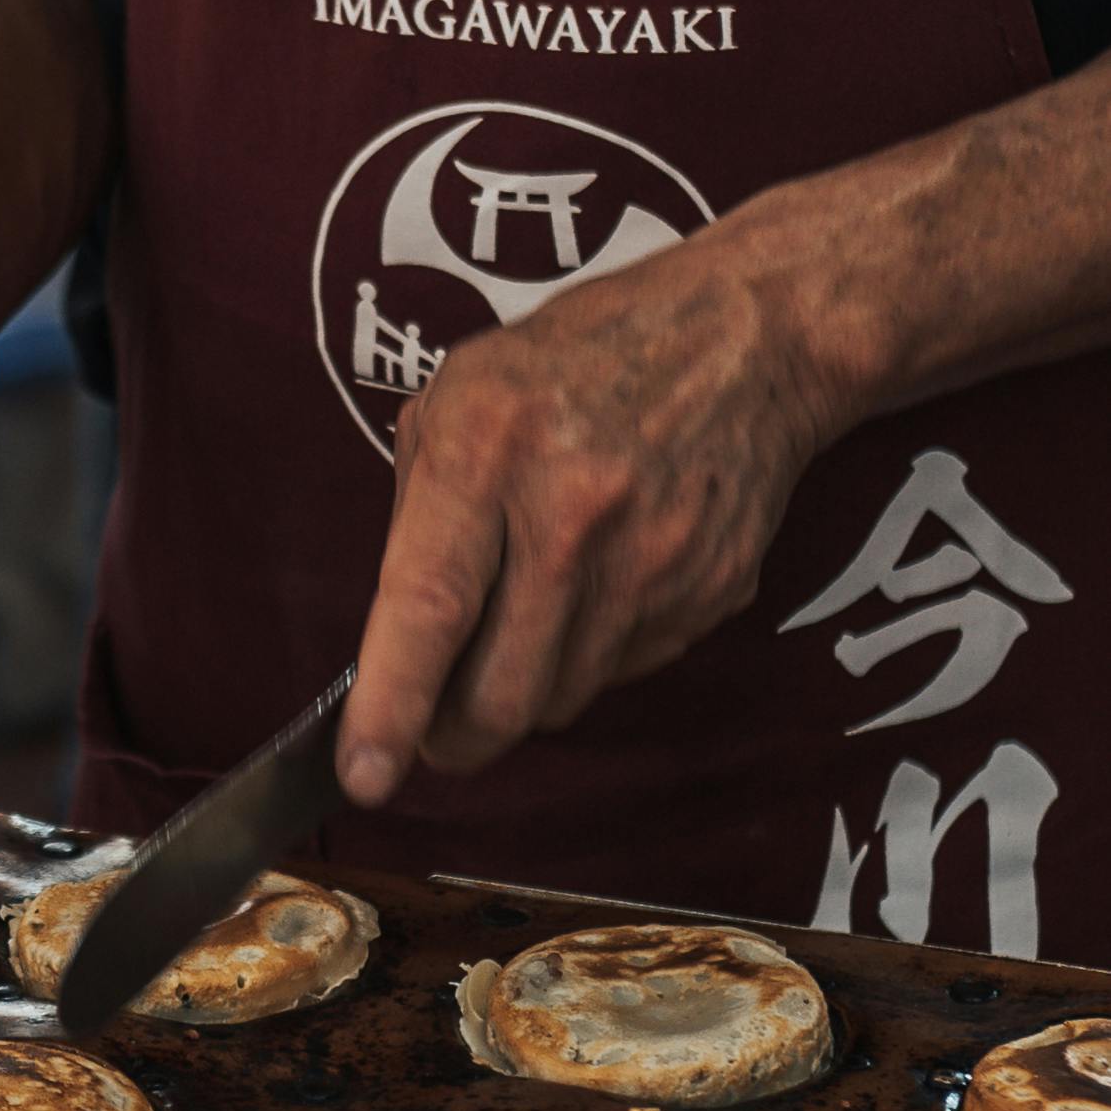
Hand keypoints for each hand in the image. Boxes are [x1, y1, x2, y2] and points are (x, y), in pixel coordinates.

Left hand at [335, 204, 843, 804]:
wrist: (748, 336)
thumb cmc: (581, 361)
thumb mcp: (463, 394)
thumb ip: (419, 513)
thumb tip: (391, 642)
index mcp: (491, 451)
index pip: (430, 606)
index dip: (391, 705)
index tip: (361, 774)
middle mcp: (573, 513)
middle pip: (500, 696)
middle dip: (453, 736)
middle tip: (434, 726)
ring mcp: (652, 559)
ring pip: (559, 700)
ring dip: (523, 691)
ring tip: (529, 612)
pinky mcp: (707, 592)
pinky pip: (622, 672)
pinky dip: (590, 654)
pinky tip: (599, 584)